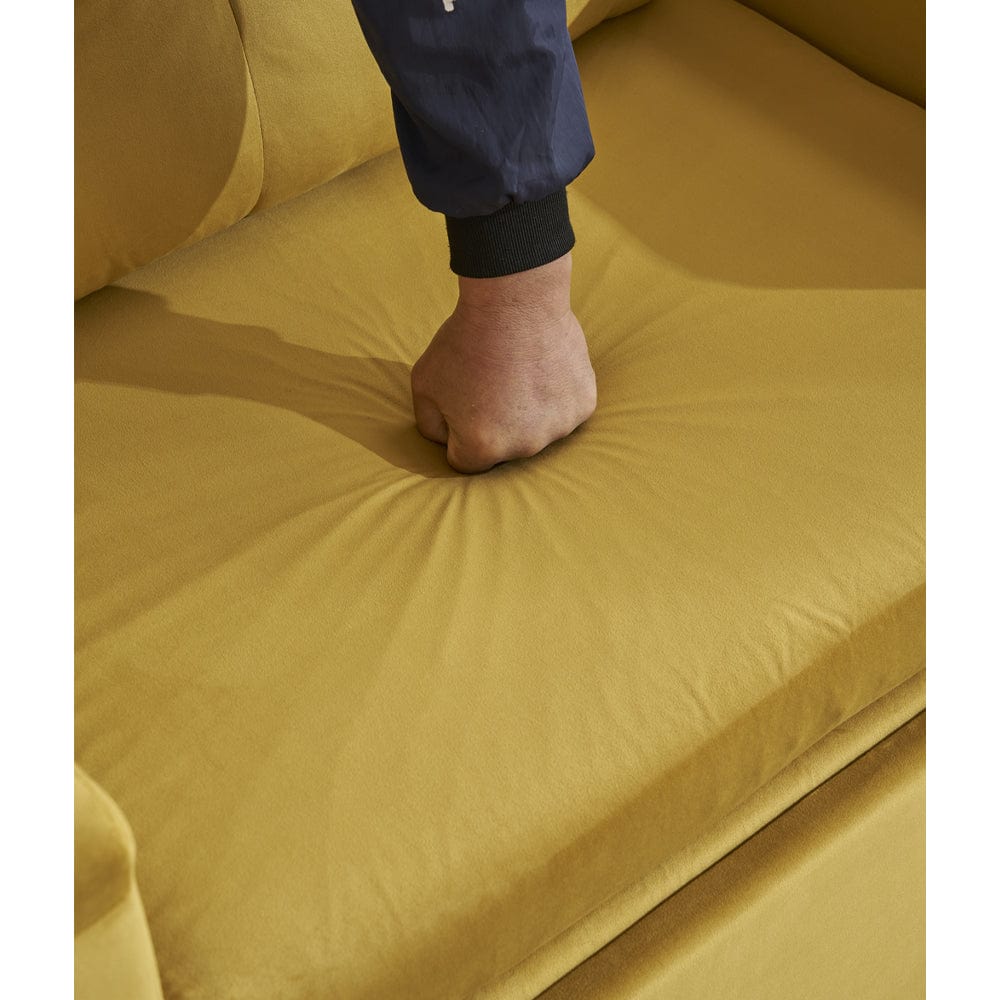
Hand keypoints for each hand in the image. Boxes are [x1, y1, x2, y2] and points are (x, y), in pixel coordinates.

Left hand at [410, 251, 597, 473]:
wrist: (514, 300)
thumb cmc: (465, 340)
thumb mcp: (424, 385)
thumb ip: (430, 426)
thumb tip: (448, 442)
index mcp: (482, 448)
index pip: (464, 461)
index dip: (458, 431)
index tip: (464, 401)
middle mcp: (524, 447)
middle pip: (504, 449)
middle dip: (494, 424)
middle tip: (492, 382)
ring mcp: (559, 427)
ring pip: (537, 431)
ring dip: (527, 412)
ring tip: (518, 373)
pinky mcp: (584, 405)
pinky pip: (563, 411)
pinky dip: (554, 396)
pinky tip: (543, 369)